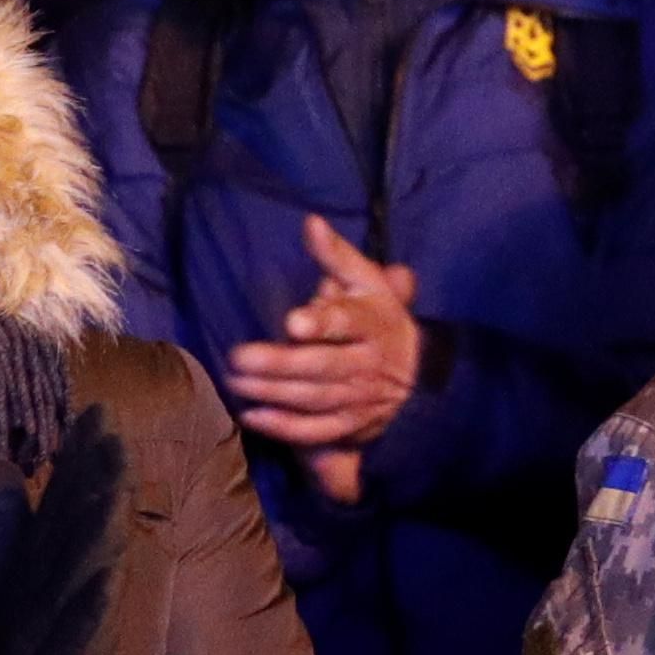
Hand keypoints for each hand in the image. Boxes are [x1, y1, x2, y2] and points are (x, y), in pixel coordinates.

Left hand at [225, 216, 422, 479]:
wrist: (419, 376)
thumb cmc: (379, 319)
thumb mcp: (367, 284)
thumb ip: (337, 256)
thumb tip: (311, 223)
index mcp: (374, 324)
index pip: (348, 323)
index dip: (322, 323)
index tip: (293, 322)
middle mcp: (368, 363)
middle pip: (323, 365)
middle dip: (281, 363)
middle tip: (238, 357)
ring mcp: (359, 399)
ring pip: (314, 399)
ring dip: (273, 393)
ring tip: (236, 381)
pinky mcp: (350, 425)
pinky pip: (316, 430)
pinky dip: (285, 427)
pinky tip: (252, 415)